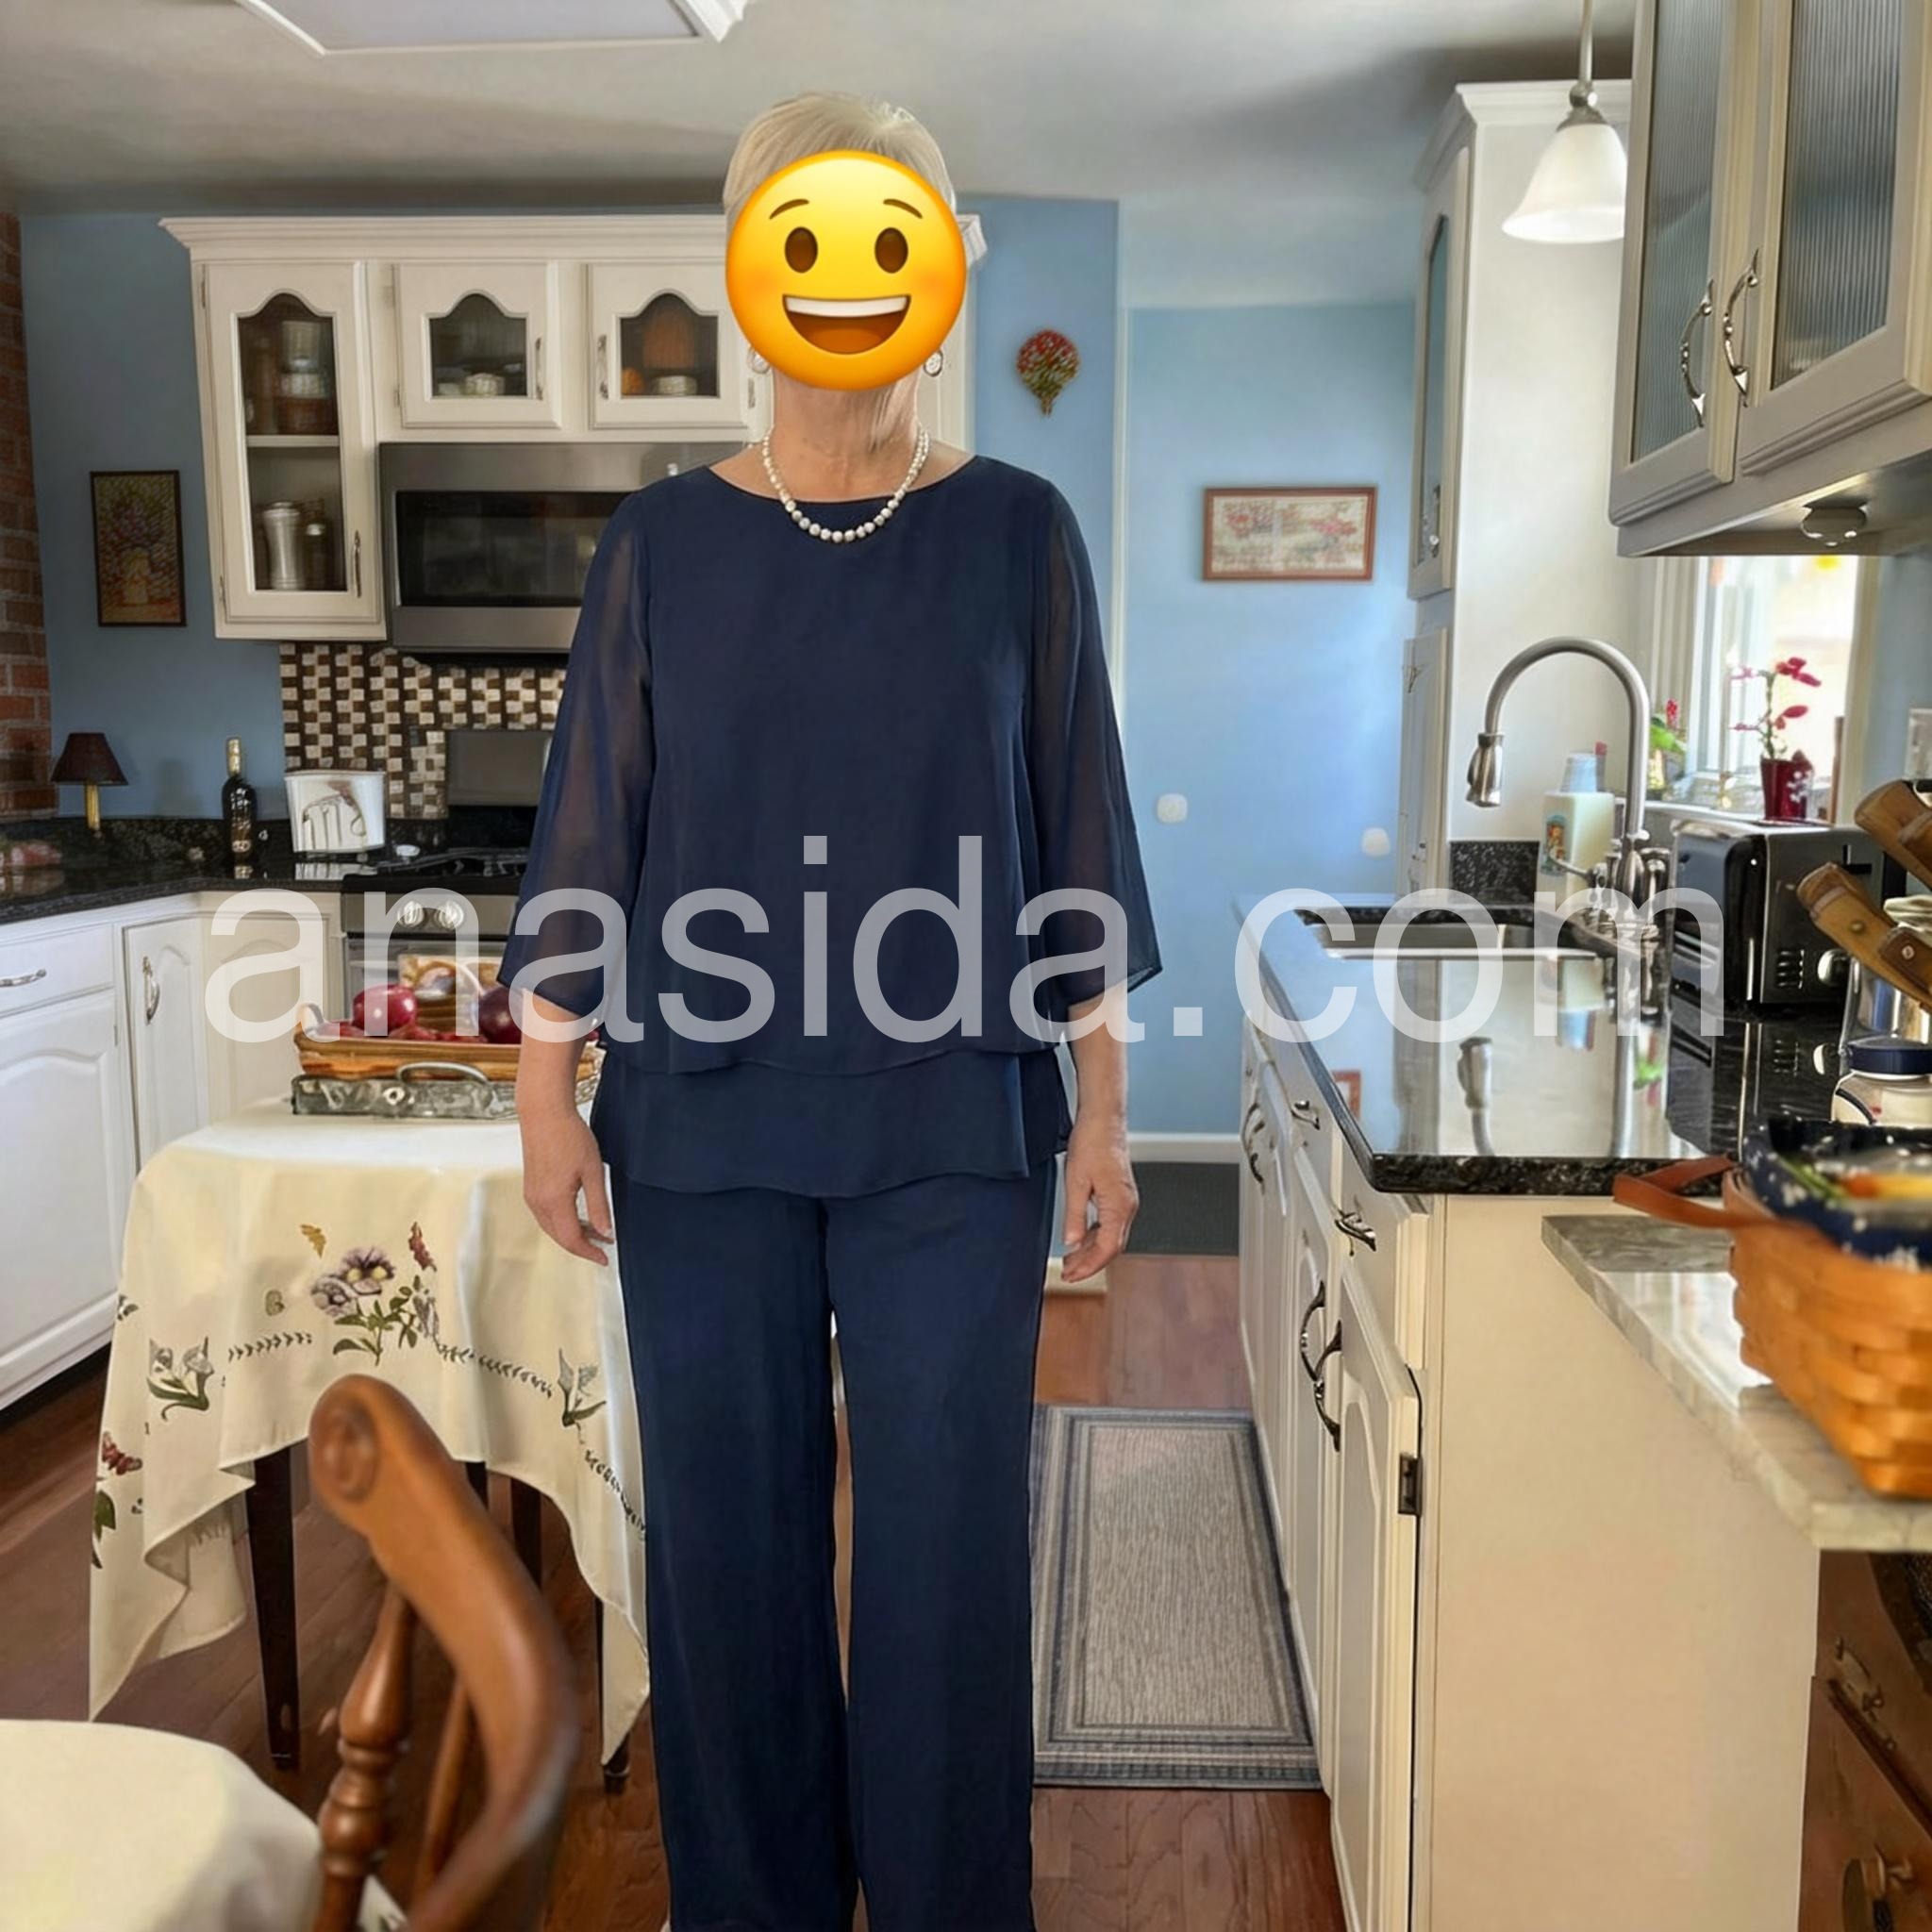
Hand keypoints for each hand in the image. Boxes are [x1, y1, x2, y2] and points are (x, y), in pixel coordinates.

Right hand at [520, 1106, 612, 1265]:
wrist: (544, 1113)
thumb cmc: (569, 1136)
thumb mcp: (593, 1172)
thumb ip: (599, 1205)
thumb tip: (605, 1231)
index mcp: (554, 1201)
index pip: (571, 1239)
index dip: (589, 1252)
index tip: (604, 1257)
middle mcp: (538, 1202)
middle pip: (559, 1237)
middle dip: (582, 1245)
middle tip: (604, 1245)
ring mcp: (532, 1195)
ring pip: (552, 1227)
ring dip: (573, 1233)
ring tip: (596, 1229)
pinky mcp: (531, 1186)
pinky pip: (546, 1214)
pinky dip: (563, 1221)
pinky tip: (578, 1214)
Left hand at [1060, 1114, 1137, 1283]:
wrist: (1103, 1120)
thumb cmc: (1091, 1144)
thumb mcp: (1076, 1182)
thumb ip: (1075, 1215)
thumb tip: (1072, 1243)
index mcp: (1119, 1206)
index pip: (1107, 1249)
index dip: (1089, 1266)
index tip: (1070, 1275)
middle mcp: (1128, 1206)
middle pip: (1112, 1247)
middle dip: (1090, 1263)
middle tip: (1067, 1273)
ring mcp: (1127, 1201)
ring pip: (1112, 1237)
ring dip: (1092, 1251)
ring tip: (1070, 1260)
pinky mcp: (1121, 1195)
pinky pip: (1112, 1224)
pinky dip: (1096, 1236)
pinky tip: (1081, 1239)